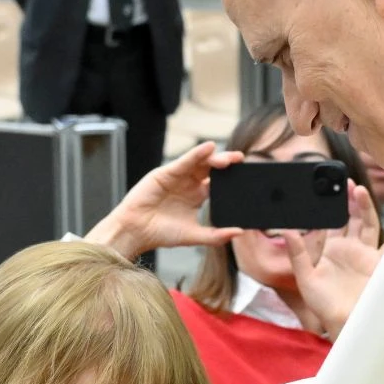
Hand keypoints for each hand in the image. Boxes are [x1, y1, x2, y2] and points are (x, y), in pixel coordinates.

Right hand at [83, 142, 244, 258]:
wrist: (136, 231)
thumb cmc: (161, 233)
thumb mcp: (194, 235)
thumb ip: (217, 235)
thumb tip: (239, 232)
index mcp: (196, 196)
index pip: (218, 183)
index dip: (231, 178)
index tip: (247, 176)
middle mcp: (188, 184)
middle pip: (211, 169)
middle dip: (226, 164)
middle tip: (242, 160)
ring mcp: (178, 177)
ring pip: (199, 162)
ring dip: (215, 158)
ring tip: (230, 158)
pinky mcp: (166, 172)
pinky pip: (184, 161)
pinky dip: (196, 153)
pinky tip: (209, 148)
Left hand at [283, 180, 383, 340]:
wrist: (348, 325)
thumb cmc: (325, 307)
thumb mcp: (306, 278)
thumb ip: (297, 253)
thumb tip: (286, 230)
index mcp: (332, 251)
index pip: (332, 223)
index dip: (331, 207)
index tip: (327, 189)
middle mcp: (350, 250)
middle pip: (352, 218)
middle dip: (349, 200)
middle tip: (345, 183)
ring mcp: (367, 255)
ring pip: (369, 223)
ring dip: (365, 206)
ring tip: (359, 190)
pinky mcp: (382, 263)